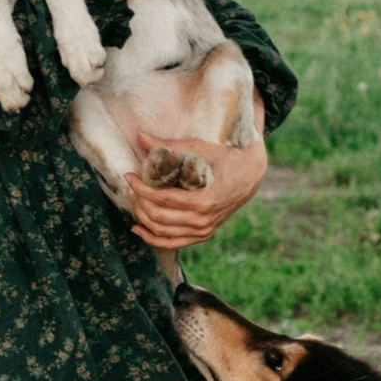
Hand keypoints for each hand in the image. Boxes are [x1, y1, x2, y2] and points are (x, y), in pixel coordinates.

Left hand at [127, 132, 267, 255]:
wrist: (250, 175)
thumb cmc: (225, 158)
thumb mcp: (200, 148)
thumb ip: (169, 146)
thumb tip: (141, 137)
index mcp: (205, 200)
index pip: (163, 198)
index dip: (141, 188)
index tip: (130, 176)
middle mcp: (203, 220)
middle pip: (159, 217)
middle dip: (140, 201)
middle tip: (132, 185)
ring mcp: (203, 230)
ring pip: (162, 232)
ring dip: (143, 217)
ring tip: (134, 200)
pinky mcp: (202, 235)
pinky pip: (172, 242)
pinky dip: (152, 238)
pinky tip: (137, 228)